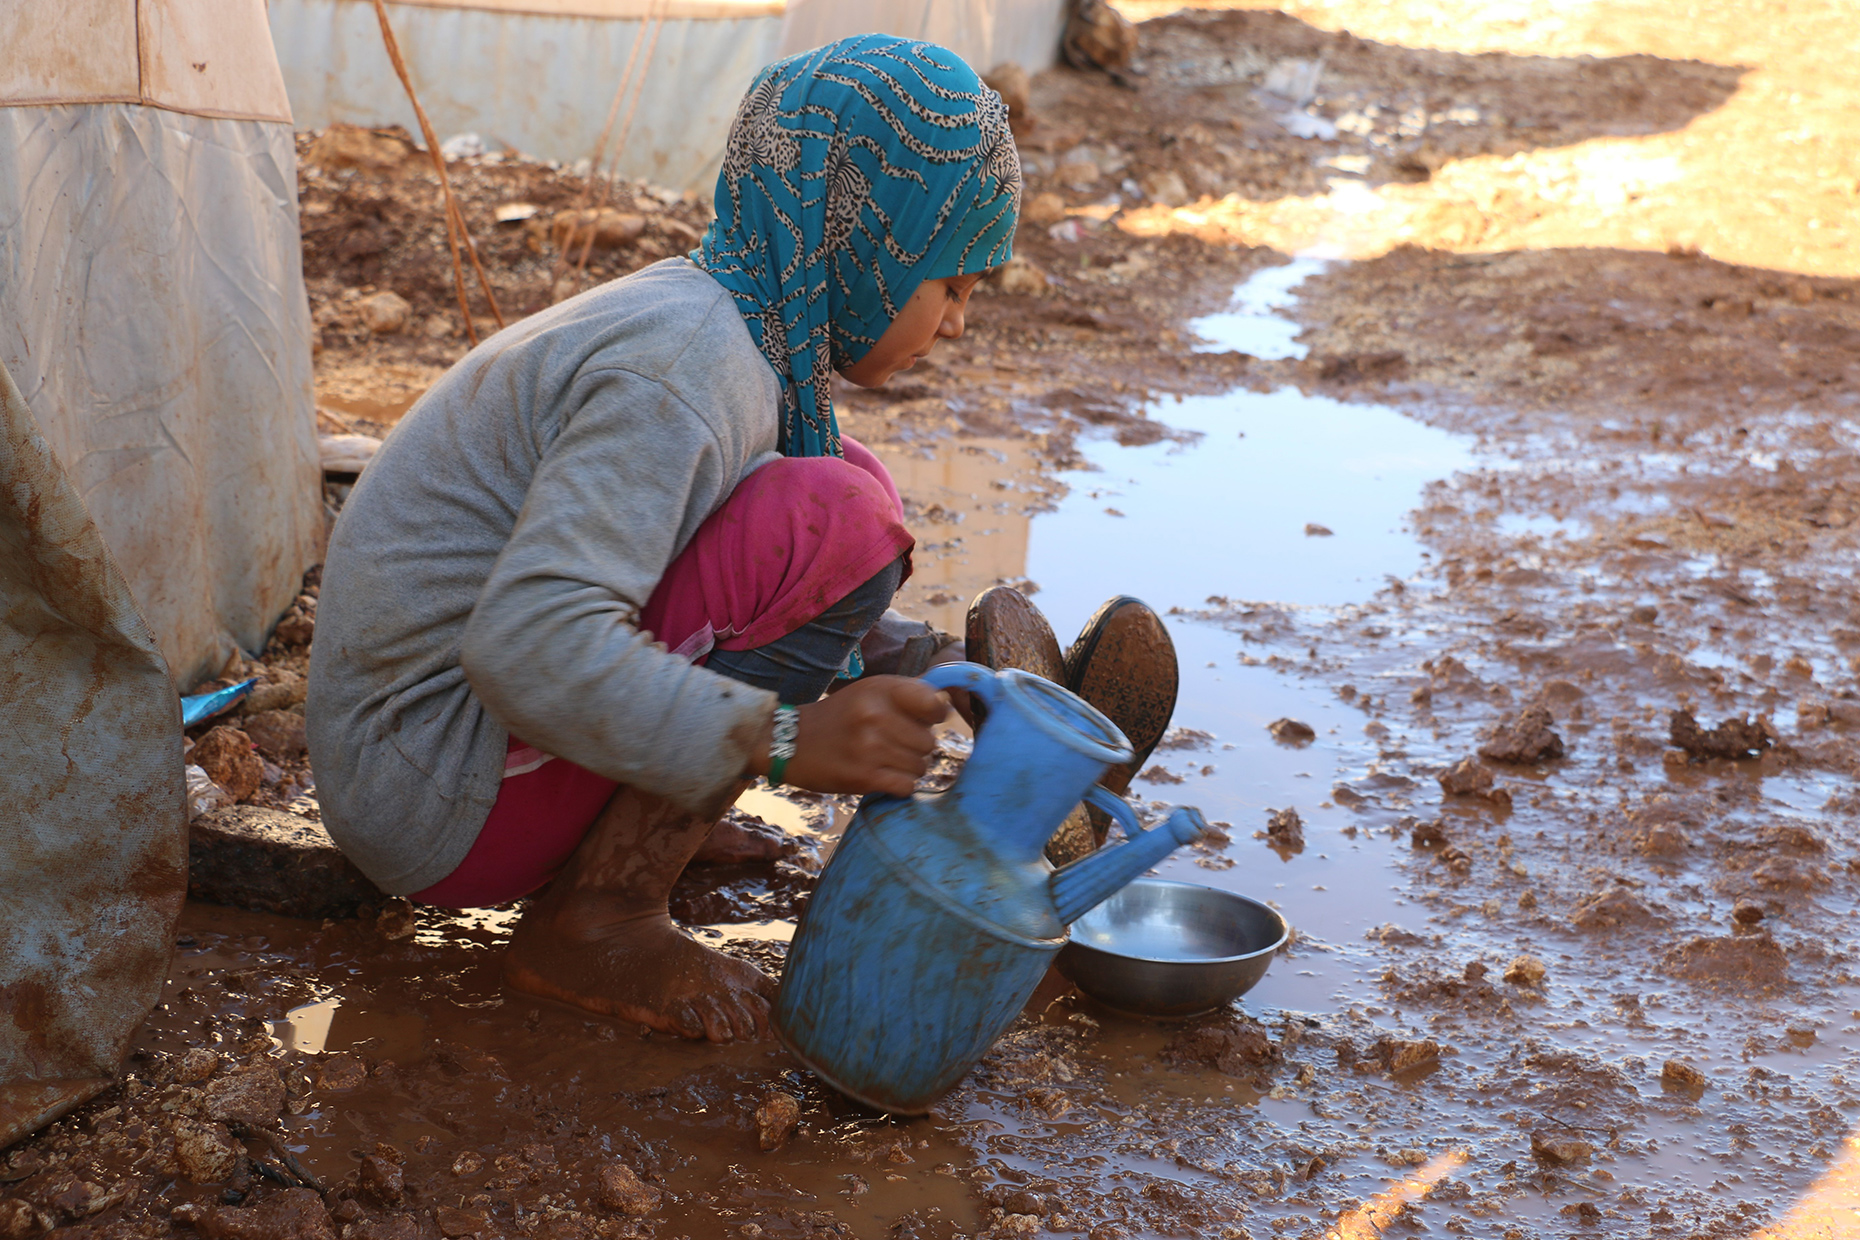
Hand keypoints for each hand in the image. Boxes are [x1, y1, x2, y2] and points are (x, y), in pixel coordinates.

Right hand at [778, 676, 949, 795]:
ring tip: (884, 759)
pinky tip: (882, 775)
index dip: (935, 716)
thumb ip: (908, 694)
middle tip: (893, 743)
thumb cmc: (840, 716)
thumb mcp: (870, 692)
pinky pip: (906, 786)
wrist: (791, 743)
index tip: (924, 720)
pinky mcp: (864, 777)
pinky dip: (900, 785)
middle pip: (930, 742)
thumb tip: (948, 704)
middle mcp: (876, 716)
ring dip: (908, 767)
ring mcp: (870, 748)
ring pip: (921, 766)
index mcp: (881, 690)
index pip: (935, 704)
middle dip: (917, 746)